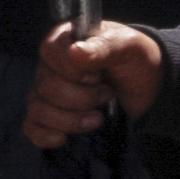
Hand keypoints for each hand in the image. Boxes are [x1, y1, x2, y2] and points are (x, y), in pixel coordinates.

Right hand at [28, 21, 162, 146]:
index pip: (50, 50)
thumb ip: (106, 47)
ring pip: (39, 109)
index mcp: (68, 40)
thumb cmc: (136, 61)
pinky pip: (33, 127)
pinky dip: (46, 135)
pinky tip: (64, 138)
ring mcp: (46, 92)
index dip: (72, 68)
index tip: (97, 75)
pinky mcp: (48, 116)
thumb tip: (76, 51)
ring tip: (98, 118)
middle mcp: (51, 65)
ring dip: (70, 119)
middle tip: (107, 94)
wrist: (147, 89)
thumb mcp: (131, 48)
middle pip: (46, 86)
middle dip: (81, 97)